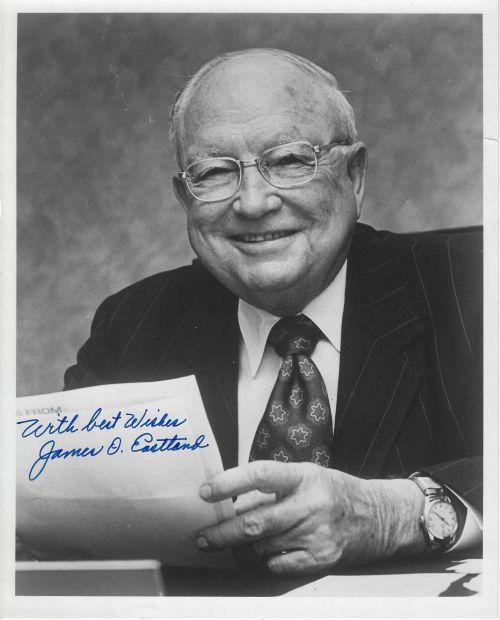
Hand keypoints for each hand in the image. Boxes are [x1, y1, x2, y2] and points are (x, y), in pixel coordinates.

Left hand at [197, 461, 425, 574]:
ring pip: (263, 547)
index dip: (229, 483)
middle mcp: (311, 504)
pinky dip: (262, 562)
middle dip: (223, 532)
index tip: (206, 492)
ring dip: (238, 550)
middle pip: (256, 522)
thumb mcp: (306, 476)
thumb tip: (232, 501)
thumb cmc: (334, 492)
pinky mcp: (321, 559)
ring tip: (226, 546)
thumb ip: (273, 488)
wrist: (377, 516)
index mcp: (304, 476)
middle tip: (204, 536)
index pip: (260, 475)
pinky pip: (278, 566)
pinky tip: (257, 557)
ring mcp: (317, 534)